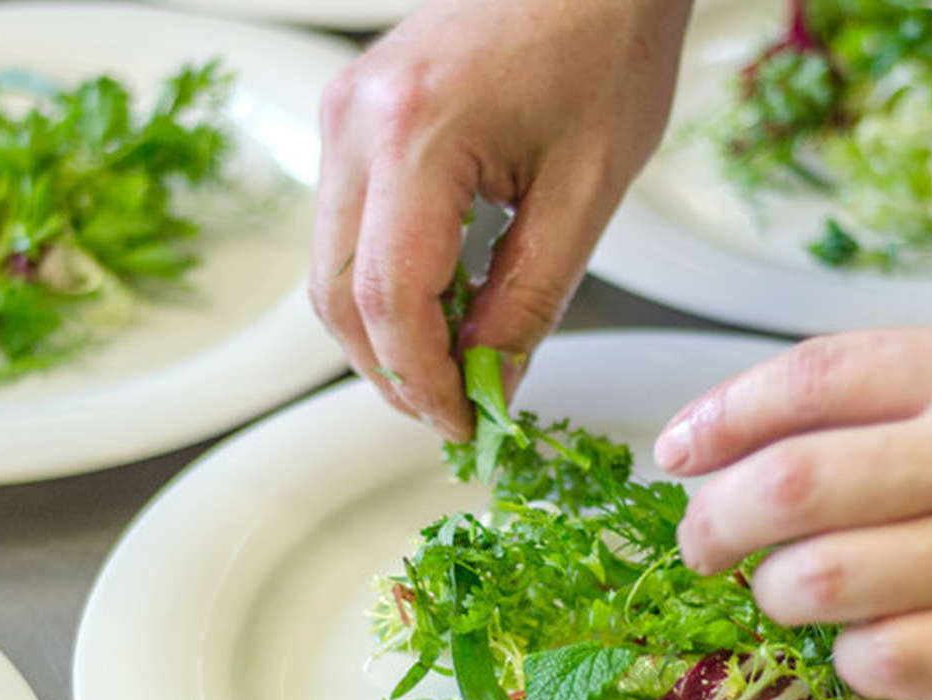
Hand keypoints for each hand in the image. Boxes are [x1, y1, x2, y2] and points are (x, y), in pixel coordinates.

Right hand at [309, 0, 692, 439]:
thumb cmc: (605, 42)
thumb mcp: (587, 190)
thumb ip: (531, 300)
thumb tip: (491, 385)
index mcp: (416, 133)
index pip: (387, 300)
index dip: (420, 382)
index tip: (462, 425)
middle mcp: (356, 122)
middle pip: (336, 296)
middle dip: (391, 372)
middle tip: (454, 410)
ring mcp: (342, 115)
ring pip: (326, 270)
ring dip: (382, 334)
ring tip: (453, 361)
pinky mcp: (351, 117)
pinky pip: (342, 229)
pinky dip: (380, 285)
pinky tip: (439, 303)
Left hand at [653, 325, 931, 699]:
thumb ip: (916, 386)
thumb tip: (774, 428)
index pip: (808, 378)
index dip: (719, 417)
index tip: (677, 450)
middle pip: (786, 488)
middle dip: (711, 523)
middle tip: (699, 543)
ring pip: (816, 583)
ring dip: (775, 596)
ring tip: (786, 592)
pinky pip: (885, 662)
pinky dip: (853, 659)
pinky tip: (870, 643)